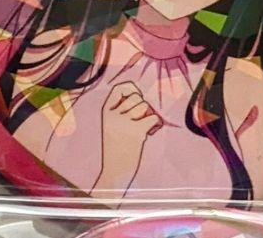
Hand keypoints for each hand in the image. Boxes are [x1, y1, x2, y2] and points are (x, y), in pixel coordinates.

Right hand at [93, 81, 161, 195]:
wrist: (114, 173)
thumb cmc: (116, 149)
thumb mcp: (111, 125)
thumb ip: (121, 111)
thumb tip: (143, 97)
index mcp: (106, 112)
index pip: (119, 88)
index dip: (131, 88)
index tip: (137, 95)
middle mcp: (114, 115)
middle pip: (137, 97)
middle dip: (143, 106)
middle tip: (141, 119)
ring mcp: (125, 123)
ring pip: (146, 106)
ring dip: (149, 115)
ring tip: (145, 127)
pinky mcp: (136, 132)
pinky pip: (153, 118)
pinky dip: (156, 124)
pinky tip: (151, 131)